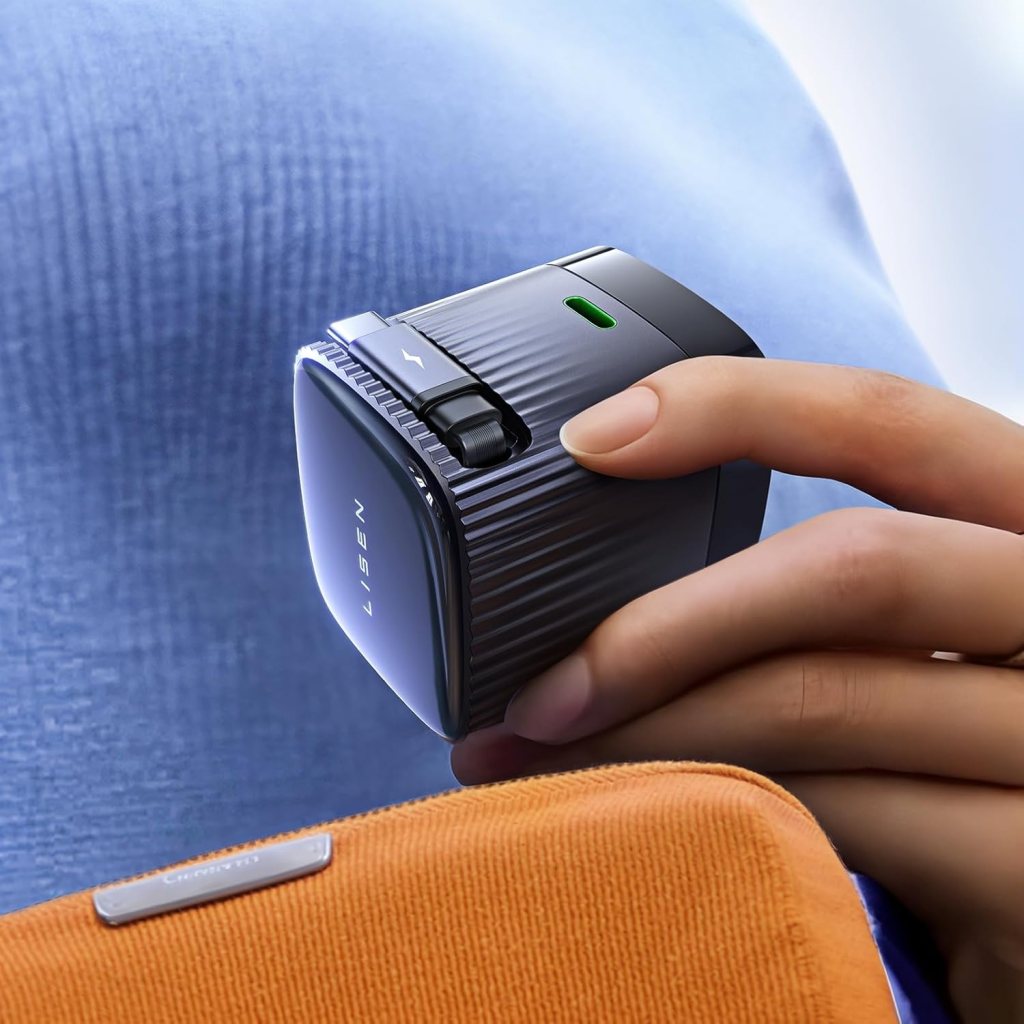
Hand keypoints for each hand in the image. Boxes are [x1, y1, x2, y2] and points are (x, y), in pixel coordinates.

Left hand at [451, 357, 1023, 1021]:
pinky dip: (719, 809)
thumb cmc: (963, 771)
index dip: (737, 407)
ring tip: (554, 759)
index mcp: (1021, 531)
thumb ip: (827, 609)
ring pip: (822, 697)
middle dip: (664, 627)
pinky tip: (656, 818)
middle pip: (851, 567)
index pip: (890, 422)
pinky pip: (845, 815)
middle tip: (542, 687)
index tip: (594, 438)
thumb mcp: (915, 652)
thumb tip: (632, 594)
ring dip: (656, 729)